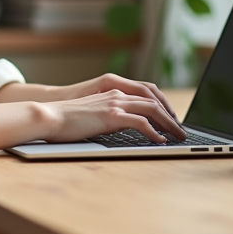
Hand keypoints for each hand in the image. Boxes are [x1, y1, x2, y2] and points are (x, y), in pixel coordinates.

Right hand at [40, 89, 184, 143]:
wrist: (50, 116)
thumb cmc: (67, 119)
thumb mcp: (93, 114)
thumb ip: (109, 116)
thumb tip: (122, 126)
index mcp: (113, 92)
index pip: (147, 94)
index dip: (163, 105)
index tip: (172, 119)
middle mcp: (117, 94)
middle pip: (154, 101)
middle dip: (171, 116)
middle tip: (182, 130)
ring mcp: (115, 104)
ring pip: (152, 110)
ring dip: (169, 124)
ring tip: (178, 137)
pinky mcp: (112, 116)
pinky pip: (141, 123)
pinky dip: (154, 132)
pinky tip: (160, 141)